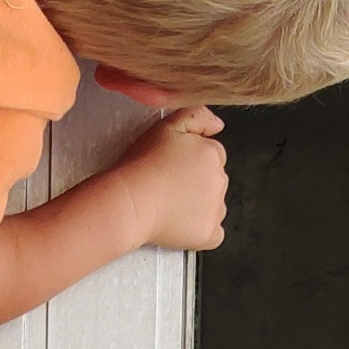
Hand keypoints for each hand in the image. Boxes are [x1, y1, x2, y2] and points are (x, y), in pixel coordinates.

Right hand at [133, 109, 228, 255]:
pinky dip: (201, 230)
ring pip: (214, 204)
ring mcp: (215, 209)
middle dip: (195, 182)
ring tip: (169, 203)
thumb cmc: (141, 167)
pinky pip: (214, 233)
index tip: (173, 166)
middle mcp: (219, 181)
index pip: (212, 155)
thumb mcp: (167, 126)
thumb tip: (217, 125)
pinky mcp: (208, 233)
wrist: (130, 202)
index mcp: (212, 154)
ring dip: (198, 205)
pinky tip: (181, 223)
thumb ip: (197, 116)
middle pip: (213, 180)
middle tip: (168, 184)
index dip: (190, 160)